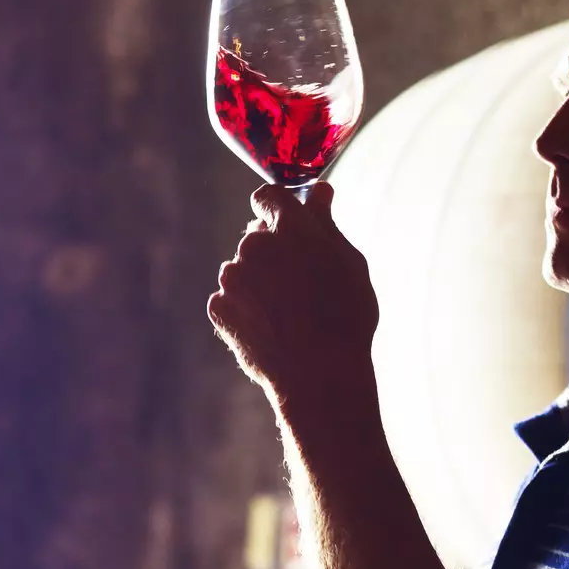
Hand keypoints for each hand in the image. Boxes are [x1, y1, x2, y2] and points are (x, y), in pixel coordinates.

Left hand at [208, 183, 377, 412]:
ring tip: (287, 314)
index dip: (277, 209)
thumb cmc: (345, 318)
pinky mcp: (218, 307)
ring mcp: (232, 277)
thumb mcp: (350, 264)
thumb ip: (327, 223)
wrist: (319, 376)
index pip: (269, 196)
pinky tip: (270, 329)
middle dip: (273, 252)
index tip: (286, 225)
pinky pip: (229, 299)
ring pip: (242, 269)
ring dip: (258, 281)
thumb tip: (319, 192)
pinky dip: (245, 309)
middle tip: (300, 285)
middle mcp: (254, 244)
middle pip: (256, 236)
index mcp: (289, 227)